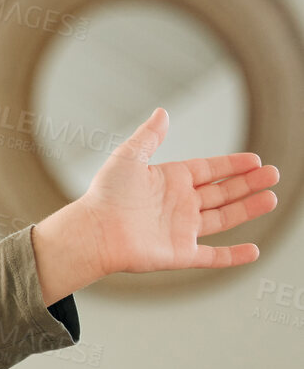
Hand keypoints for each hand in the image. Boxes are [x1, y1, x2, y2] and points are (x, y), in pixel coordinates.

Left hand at [73, 107, 279, 276]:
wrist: (94, 232)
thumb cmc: (106, 195)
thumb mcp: (128, 157)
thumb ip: (149, 136)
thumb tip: (162, 112)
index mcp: (169, 181)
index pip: (209, 170)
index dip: (232, 165)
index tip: (255, 160)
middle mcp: (178, 205)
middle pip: (221, 192)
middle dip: (248, 184)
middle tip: (273, 175)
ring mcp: (181, 230)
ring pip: (223, 219)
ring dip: (248, 209)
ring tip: (271, 198)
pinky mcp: (179, 254)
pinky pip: (213, 256)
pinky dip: (233, 256)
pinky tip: (254, 250)